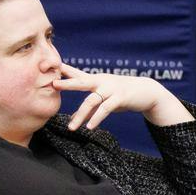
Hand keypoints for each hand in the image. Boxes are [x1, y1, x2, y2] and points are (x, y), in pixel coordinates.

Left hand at [52, 66, 188, 133]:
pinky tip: (90, 127)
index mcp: (95, 79)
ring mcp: (111, 88)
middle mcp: (101, 81)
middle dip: (67, 83)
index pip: (76, 73)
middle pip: (81, 81)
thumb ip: (90, 105)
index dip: (63, 70)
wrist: (147, 92)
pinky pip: (106, 108)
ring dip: (81, 115)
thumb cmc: (123, 94)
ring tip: (72, 127)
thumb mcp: (105, 97)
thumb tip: (74, 117)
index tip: (48, 67)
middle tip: (53, 84)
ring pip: (92, 100)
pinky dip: (97, 118)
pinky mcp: (120, 97)